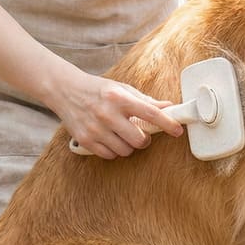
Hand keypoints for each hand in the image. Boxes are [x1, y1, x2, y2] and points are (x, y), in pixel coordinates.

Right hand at [55, 72, 183, 159]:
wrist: (66, 91)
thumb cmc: (99, 90)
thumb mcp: (122, 89)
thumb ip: (146, 100)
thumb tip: (169, 108)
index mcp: (119, 98)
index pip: (150, 113)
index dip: (167, 123)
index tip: (178, 131)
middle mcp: (107, 114)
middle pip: (139, 140)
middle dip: (144, 140)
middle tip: (141, 134)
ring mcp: (95, 128)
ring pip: (125, 150)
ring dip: (129, 146)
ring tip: (123, 135)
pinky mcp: (85, 140)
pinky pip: (109, 155)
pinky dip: (114, 151)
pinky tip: (111, 139)